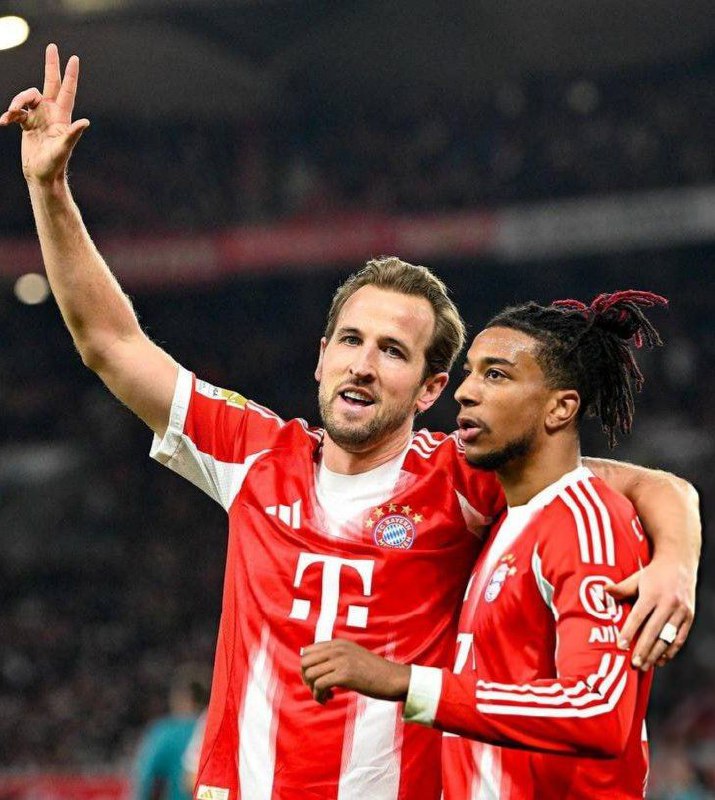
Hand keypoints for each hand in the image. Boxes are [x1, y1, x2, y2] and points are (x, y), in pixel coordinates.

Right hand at [0, 43, 88, 183]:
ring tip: (11, 114)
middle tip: (52, 46)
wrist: (42, 175)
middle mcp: (51, 113)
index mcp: (62, 116)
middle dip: (51, 65)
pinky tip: (3, 122)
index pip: (67, 90)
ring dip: (17, 101)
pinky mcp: (27, 124)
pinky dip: (9, 114)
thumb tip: (86, 122)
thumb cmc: (55, 163)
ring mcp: (38, 117)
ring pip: (26, 96)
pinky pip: (15, 112)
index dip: (70, 75)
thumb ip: (73, 133)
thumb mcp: (64, 147)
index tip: (74, 58)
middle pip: (50, 83)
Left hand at [301, 640, 410, 704]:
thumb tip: (312, 670)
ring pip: (310, 674)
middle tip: (318, 690)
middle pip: (304, 662)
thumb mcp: (353, 657)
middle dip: (307, 679)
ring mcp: (341, 660)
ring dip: (313, 690)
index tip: (316, 680)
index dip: (307, 668)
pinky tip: (329, 699)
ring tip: (326, 696)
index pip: (307, 651)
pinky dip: (319, 696)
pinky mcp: (345, 674)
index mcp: (338, 643)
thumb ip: (335, 658)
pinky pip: (320, 685)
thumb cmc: (374, 673)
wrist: (393, 679)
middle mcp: (337, 648)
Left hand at [606, 558, 695, 670]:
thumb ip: (621, 588)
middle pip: (654, 630)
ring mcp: (681, 611)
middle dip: (643, 649)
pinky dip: (670, 651)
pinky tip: (660, 660)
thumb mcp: (636, 577)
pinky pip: (680, 638)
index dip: (629, 632)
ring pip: (668, 637)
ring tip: (645, 666)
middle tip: (634, 664)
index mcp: (652, 593)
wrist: (679, 563)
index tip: (621, 646)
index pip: (638, 616)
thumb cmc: (652, 573)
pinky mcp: (689, 617)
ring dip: (656, 654)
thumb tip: (603, 590)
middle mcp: (668, 603)